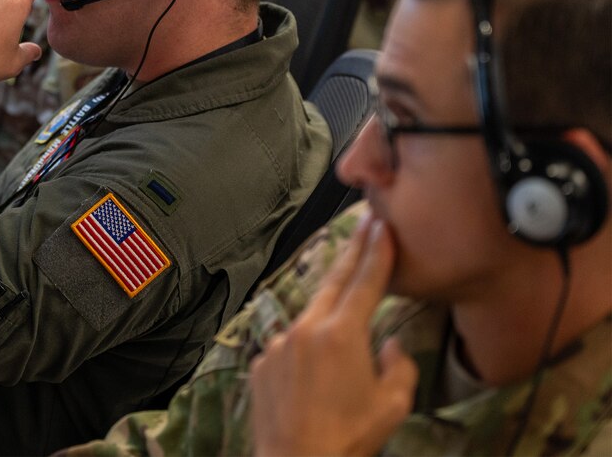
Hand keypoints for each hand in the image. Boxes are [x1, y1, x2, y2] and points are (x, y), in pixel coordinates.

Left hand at [248, 216, 417, 456]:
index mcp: (342, 333)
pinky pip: (288, 349)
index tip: (381, 224)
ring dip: (327, 318)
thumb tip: (388, 344)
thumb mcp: (393, 405)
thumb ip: (398, 366)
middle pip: (333, 282)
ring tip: (342, 335)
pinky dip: (303, 354)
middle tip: (363, 224)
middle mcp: (306, 329)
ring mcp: (278, 344)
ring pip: (309, 320)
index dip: (376, 251)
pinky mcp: (260, 362)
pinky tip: (311, 383)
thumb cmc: (350, 438)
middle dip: (352, 252)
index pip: (366, 281)